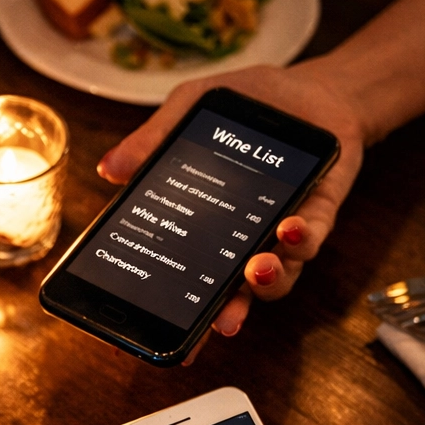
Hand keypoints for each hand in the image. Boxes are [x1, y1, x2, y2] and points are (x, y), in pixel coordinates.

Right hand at [97, 62, 365, 359]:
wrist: (311, 88)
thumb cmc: (247, 106)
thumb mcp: (189, 112)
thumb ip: (152, 141)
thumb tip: (108, 169)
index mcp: (203, 230)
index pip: (181, 280)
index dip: (171, 313)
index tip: (151, 336)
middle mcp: (239, 244)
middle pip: (229, 297)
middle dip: (222, 317)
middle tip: (215, 325)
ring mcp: (278, 236)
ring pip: (274, 280)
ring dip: (264, 282)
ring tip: (253, 269)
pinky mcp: (317, 217)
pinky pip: (310, 241)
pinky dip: (300, 241)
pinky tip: (286, 229)